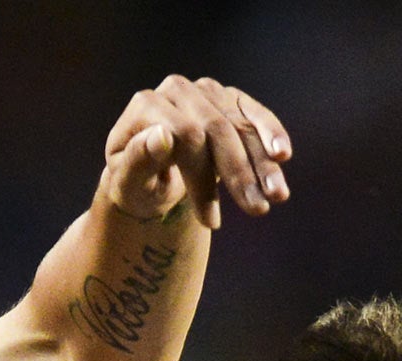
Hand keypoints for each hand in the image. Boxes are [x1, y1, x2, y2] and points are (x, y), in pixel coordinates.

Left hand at [103, 75, 290, 230]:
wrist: (146, 177)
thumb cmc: (134, 184)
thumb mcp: (128, 183)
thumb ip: (138, 161)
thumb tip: (163, 135)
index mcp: (146, 105)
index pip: (185, 137)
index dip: (201, 179)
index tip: (211, 221)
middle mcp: (177, 90)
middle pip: (216, 129)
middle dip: (238, 173)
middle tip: (257, 210)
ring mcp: (206, 91)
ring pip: (241, 126)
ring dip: (262, 163)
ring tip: (277, 196)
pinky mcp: (230, 98)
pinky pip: (256, 115)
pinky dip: (272, 135)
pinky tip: (283, 156)